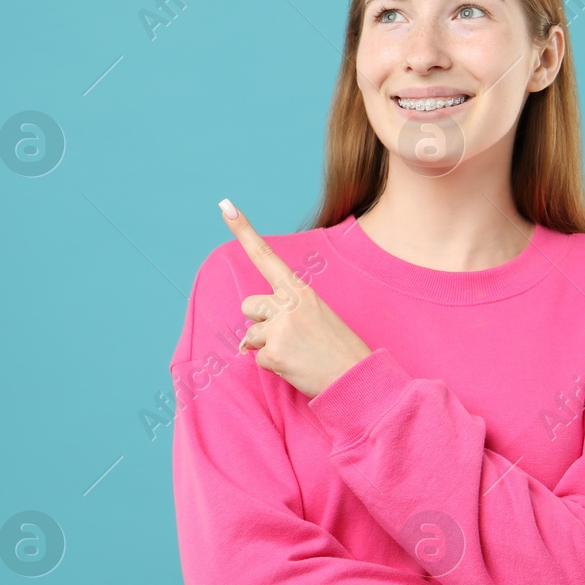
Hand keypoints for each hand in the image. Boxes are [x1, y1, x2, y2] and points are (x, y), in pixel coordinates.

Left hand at [220, 198, 372, 398]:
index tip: (226, 207)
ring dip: (266, 347)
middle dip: (259, 322)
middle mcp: (288, 304)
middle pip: (249, 305)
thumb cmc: (338, 350)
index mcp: (301, 291)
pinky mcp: (275, 353)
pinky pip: (257, 359)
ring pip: (250, 336)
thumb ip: (284, 315)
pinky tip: (296, 367)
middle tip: (289, 337)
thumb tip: (247, 340)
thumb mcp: (317, 317)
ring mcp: (280, 328)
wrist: (358, 378)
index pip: (267, 257)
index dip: (244, 232)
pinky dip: (273, 367)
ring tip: (296, 354)